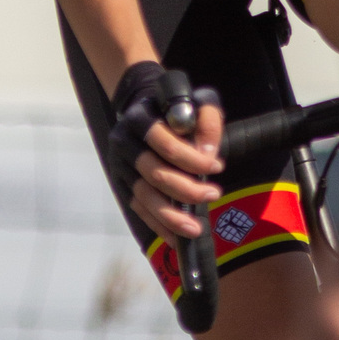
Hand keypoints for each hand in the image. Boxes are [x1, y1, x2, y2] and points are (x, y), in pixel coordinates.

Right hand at [107, 62, 224, 241]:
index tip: (218, 166)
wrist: (148, 111)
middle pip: (154, 174)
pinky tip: (177, 238)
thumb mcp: (199, 101)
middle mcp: (124, 142)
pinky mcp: (122, 185)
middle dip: (186, 189)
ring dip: (172, 216)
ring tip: (197, 228)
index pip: (163, 143)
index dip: (192, 159)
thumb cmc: (179, 109)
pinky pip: (140, 210)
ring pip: (144, 197)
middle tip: (214, 193)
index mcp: (139, 118)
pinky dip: (159, 226)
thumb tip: (208, 154)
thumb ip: (208, 121)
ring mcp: (120, 166)